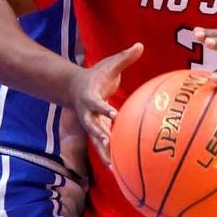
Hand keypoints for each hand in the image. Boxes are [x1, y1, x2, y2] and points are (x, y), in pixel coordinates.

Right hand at [68, 43, 142, 164]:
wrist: (75, 88)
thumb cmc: (96, 74)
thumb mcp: (109, 64)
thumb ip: (125, 57)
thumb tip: (140, 44)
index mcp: (89, 97)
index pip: (96, 104)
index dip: (104, 108)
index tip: (114, 113)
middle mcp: (87, 114)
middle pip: (92, 127)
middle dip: (100, 136)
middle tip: (109, 144)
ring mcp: (90, 124)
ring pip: (96, 142)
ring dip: (104, 154)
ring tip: (114, 168)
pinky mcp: (96, 131)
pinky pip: (103, 146)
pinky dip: (110, 157)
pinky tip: (120, 171)